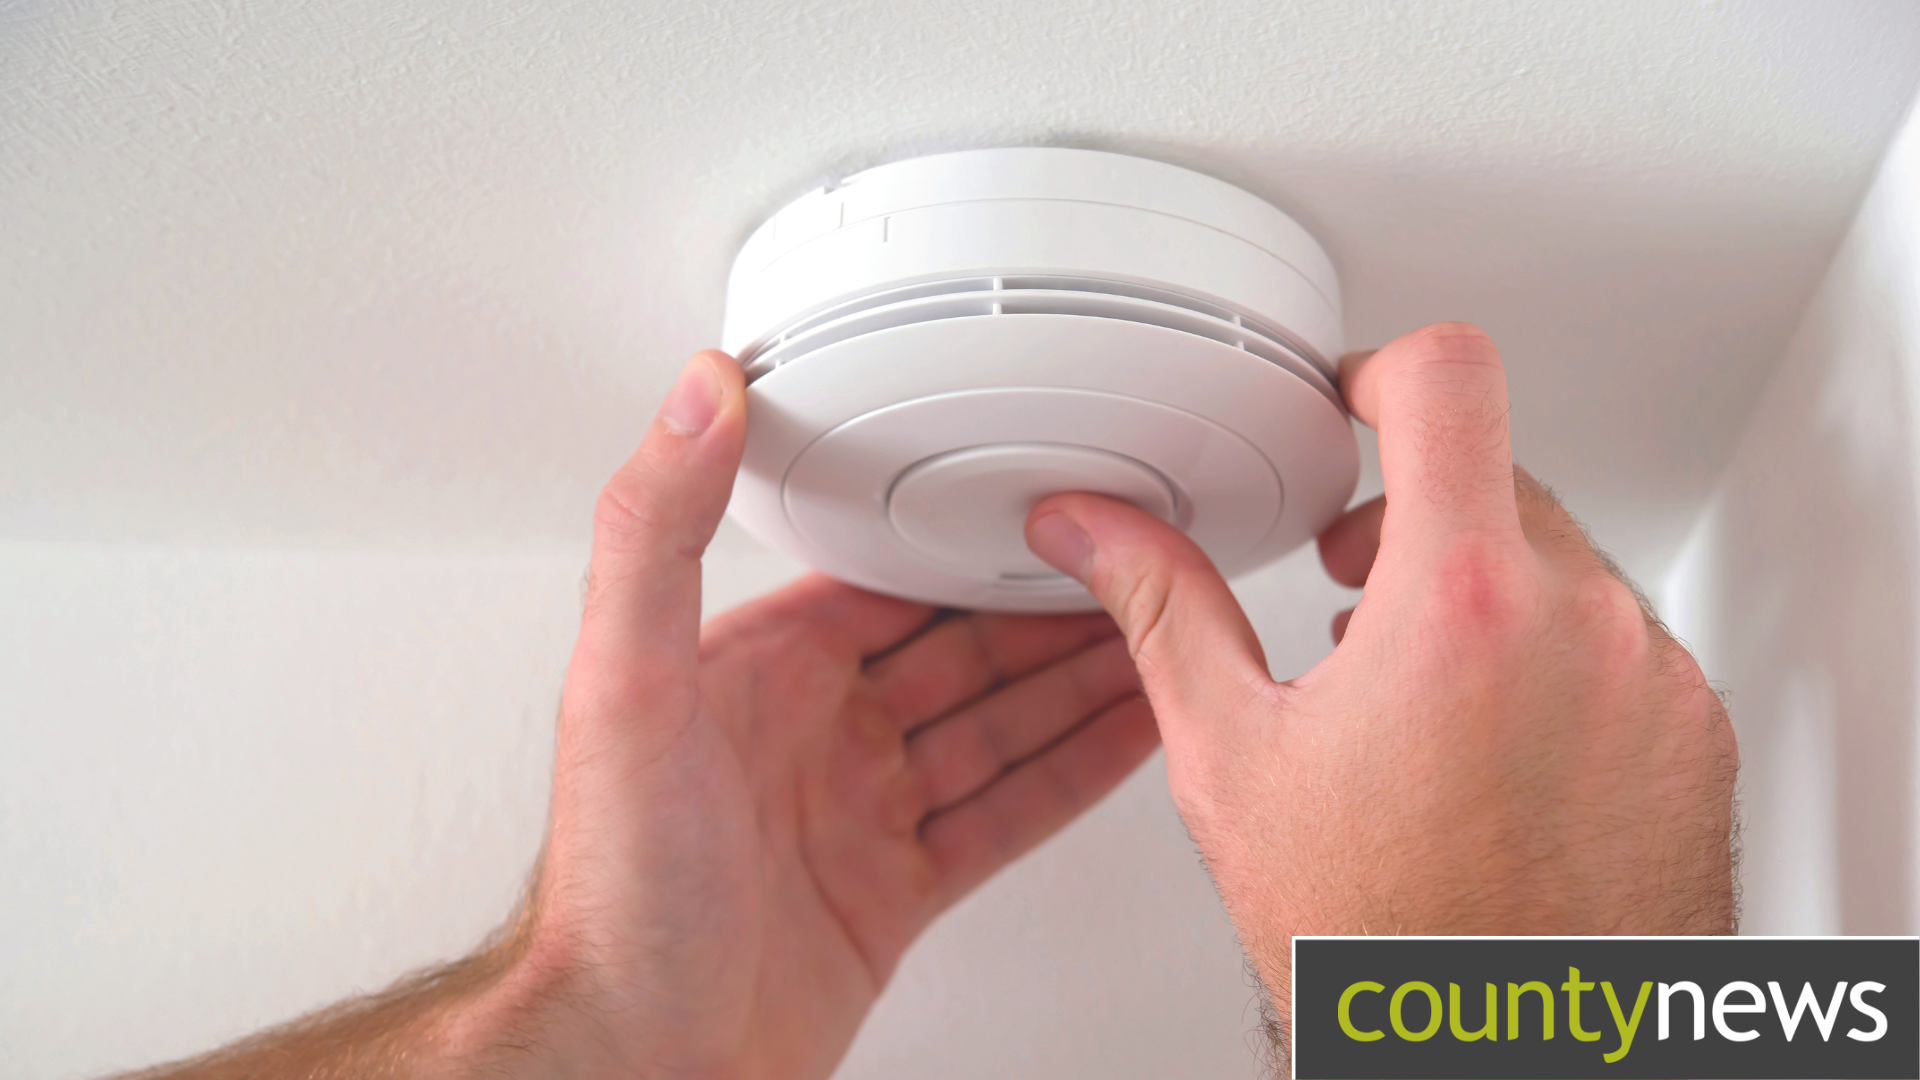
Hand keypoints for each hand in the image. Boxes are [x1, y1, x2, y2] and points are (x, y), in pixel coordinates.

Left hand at [459, 350, 1160, 1077]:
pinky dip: (1074, 773)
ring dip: (1080, 681)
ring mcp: (860, 813)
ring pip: (998, 725)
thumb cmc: (616, 891)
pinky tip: (1127, 734)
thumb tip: (694, 394)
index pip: (885, 578)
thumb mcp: (624, 682)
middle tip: (1136, 563)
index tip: (1037, 498)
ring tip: (1162, 636)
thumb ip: (655, 532)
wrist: (642, 1052)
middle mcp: (814, 734)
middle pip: (961, 649)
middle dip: (1048, 608)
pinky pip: (1007, 812)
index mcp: (757, 671)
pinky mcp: (897, 888)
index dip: (967, 539)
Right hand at [1023, 324, 1736, 1034]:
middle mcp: (1585, 626)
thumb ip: (1165, 610)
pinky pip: (1625, 646)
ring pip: (1563, 565)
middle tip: (1354, 594)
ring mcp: (1656, 685)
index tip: (1357, 402)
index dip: (1384, 369)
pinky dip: (1556, 665)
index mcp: (1461, 605)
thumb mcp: (1234, 757)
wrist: (1493, 1053)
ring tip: (1419, 695)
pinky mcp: (1696, 739)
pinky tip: (1492, 751)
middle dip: (1415, 516)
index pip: (1449, 379)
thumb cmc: (1376, 941)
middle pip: (1498, 477)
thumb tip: (1094, 530)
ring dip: (1488, 597)